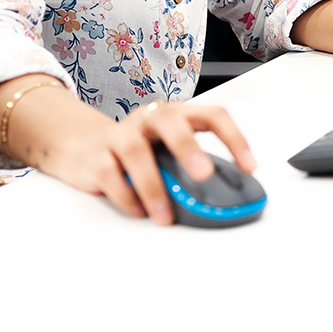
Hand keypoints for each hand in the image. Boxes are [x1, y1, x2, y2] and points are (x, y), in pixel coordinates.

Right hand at [0, 77, 254, 225]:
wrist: (83, 144)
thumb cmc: (138, 149)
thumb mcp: (167, 151)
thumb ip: (189, 166)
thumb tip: (223, 198)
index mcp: (177, 115)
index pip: (212, 115)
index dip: (234, 138)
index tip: (249, 166)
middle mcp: (150, 118)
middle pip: (171, 123)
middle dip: (188, 148)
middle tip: (204, 175)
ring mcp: (122, 134)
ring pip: (136, 151)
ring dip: (153, 186)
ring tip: (164, 216)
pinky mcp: (97, 154)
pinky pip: (110, 173)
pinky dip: (125, 195)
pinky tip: (137, 210)